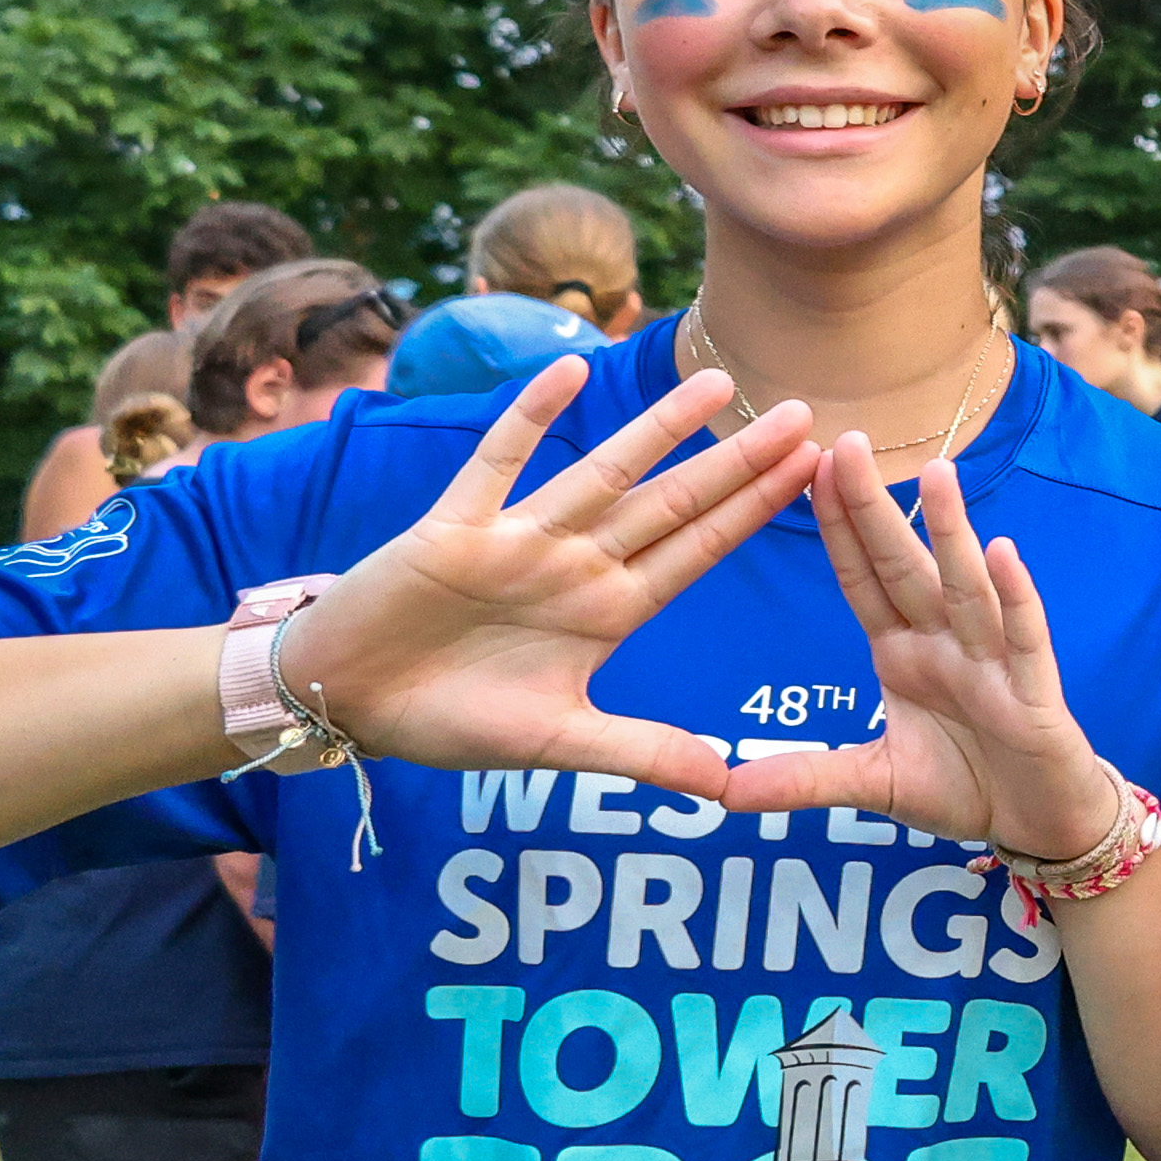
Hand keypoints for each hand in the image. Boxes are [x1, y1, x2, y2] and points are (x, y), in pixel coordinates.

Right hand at [283, 355, 820, 797]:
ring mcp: (518, 539)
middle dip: (735, 462)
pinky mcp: (453, 529)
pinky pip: (496, 463)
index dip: (753, 513)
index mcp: (608, 610)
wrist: (347, 701)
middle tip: (802, 413)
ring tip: (718, 383)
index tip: (813, 475)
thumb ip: (643, 754)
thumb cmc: (450, 720)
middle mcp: (575, 564)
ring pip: (601, 473)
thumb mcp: (558, 743)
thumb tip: (730, 790)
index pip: (698, 551)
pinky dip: (529, 418)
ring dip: (656, 430)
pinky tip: (571, 371)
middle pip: (671, 503)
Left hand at [717, 440, 1119, 857]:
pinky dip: (1016, 596)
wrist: (1040, 821)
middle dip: (876, 508)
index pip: (862, 580)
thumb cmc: (965, 787)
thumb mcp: (872, 784)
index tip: (804, 470)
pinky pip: (1024, 638)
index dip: (836, 529)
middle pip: (904, 566)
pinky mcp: (1036, 693)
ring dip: (951, 531)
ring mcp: (993, 662)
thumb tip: (724, 791)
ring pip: (966, 586)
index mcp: (904, 652)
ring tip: (935, 473)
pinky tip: (1004, 552)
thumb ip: (805, 778)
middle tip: (845, 441)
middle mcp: (947, 643)